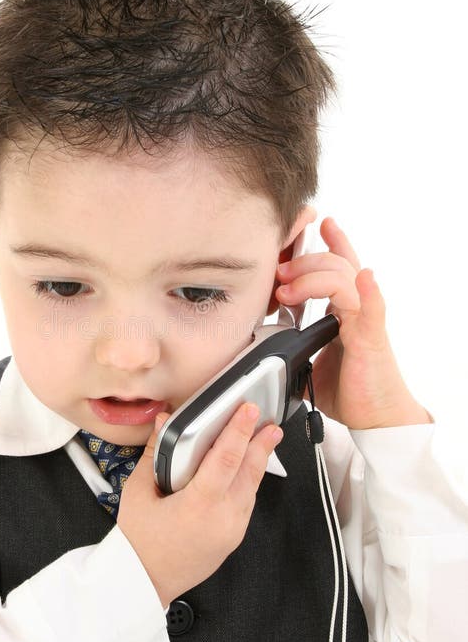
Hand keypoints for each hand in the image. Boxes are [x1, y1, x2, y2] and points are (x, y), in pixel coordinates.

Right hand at [117, 403, 282, 607]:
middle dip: (262, 443)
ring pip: (252, 487)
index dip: (240, 430)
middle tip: (270, 423)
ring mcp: (232, 530)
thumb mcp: (138, 491)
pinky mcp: (233, 538)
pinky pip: (247, 503)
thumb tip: (165, 422)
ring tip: (264, 440)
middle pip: (250, 472)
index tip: (249, 410)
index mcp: (200, 504)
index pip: (228, 458)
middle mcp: (223, 517)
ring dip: (259, 462)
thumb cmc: (139, 542)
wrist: (145, 582)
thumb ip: (155, 452)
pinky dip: (249, 482)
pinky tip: (247, 469)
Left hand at [275, 217, 431, 429]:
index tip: (316, 223)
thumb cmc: (351, 391)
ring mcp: (365, 320)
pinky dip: (369, 292)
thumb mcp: (311, 362)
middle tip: (280, 270)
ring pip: (344, 278)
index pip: (338, 267)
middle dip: (303, 261)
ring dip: (312, 276)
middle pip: (335, 265)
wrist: (376, 419)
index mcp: (344, 311)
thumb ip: (296, 347)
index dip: (329, 242)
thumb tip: (264, 349)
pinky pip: (372, 310)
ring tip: (287, 288)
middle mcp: (357, 309)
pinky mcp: (371, 338)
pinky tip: (366, 278)